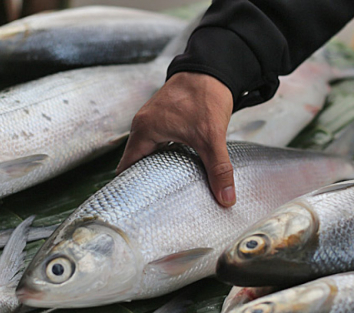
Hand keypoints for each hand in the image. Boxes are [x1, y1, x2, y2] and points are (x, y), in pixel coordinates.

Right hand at [117, 72, 235, 206]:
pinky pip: (157, 141)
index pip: (127, 166)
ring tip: (164, 190)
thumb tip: (226, 199)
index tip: (136, 205)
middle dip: (144, 180)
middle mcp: (143, 123)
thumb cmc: (205, 97)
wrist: (213, 67)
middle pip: (136, 160)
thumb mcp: (212, 137)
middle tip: (152, 203)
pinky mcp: (164, 115)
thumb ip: (218, 169)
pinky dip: (164, 155)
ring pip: (148, 151)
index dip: (130, 187)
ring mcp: (152, 118)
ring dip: (155, 167)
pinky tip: (176, 167)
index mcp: (145, 129)